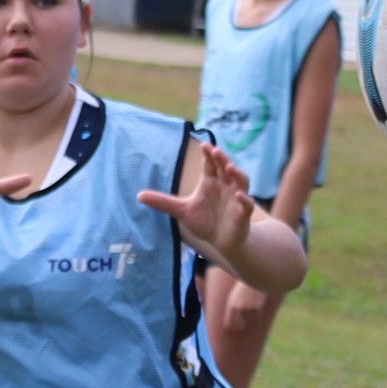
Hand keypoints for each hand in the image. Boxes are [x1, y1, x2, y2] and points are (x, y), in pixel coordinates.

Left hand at [139, 140, 256, 254]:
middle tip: (216, 151)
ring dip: (237, 173)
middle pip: (226, 167)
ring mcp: (236, 198)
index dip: (209, 155)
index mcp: (210, 182)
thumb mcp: (181, 211)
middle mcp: (225, 186)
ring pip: (241, 181)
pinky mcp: (243, 213)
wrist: (220, 241)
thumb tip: (139, 195)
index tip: (204, 146)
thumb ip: (162, 202)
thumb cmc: (204, 222)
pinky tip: (241, 196)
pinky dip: (245, 199)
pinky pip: (247, 204)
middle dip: (222, 159)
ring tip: (230, 168)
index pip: (210, 164)